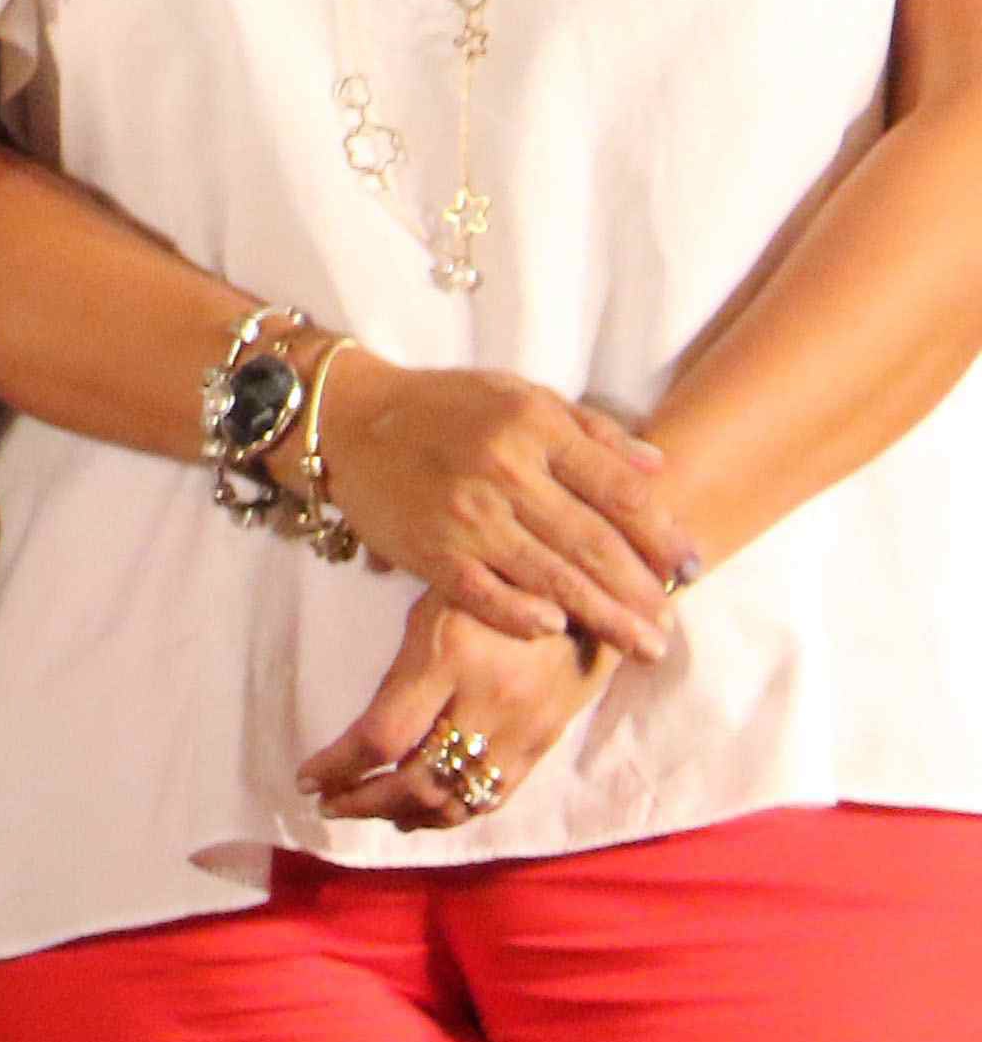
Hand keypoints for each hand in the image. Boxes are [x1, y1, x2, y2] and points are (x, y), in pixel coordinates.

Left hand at [295, 589, 620, 834]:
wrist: (589, 599)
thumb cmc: (493, 589)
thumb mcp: (435, 604)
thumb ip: (403, 670)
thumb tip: (361, 735)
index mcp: (446, 657)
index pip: (382, 736)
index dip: (339, 766)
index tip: (306, 777)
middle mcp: (485, 702)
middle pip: (415, 781)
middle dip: (362, 802)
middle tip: (328, 803)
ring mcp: (520, 731)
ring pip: (454, 801)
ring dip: (402, 815)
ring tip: (365, 810)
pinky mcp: (543, 747)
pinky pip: (491, 799)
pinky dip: (449, 814)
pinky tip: (418, 814)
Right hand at [308, 349, 698, 660]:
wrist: (350, 420)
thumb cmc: (444, 407)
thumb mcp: (520, 395)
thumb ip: (591, 430)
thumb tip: (659, 468)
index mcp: (533, 426)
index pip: (619, 490)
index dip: (663, 534)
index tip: (691, 567)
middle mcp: (504, 470)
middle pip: (594, 543)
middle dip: (642, 591)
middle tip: (670, 625)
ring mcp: (466, 515)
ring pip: (552, 577)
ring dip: (604, 617)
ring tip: (642, 646)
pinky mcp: (430, 550)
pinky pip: (486, 594)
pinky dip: (522, 616)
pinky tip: (555, 629)